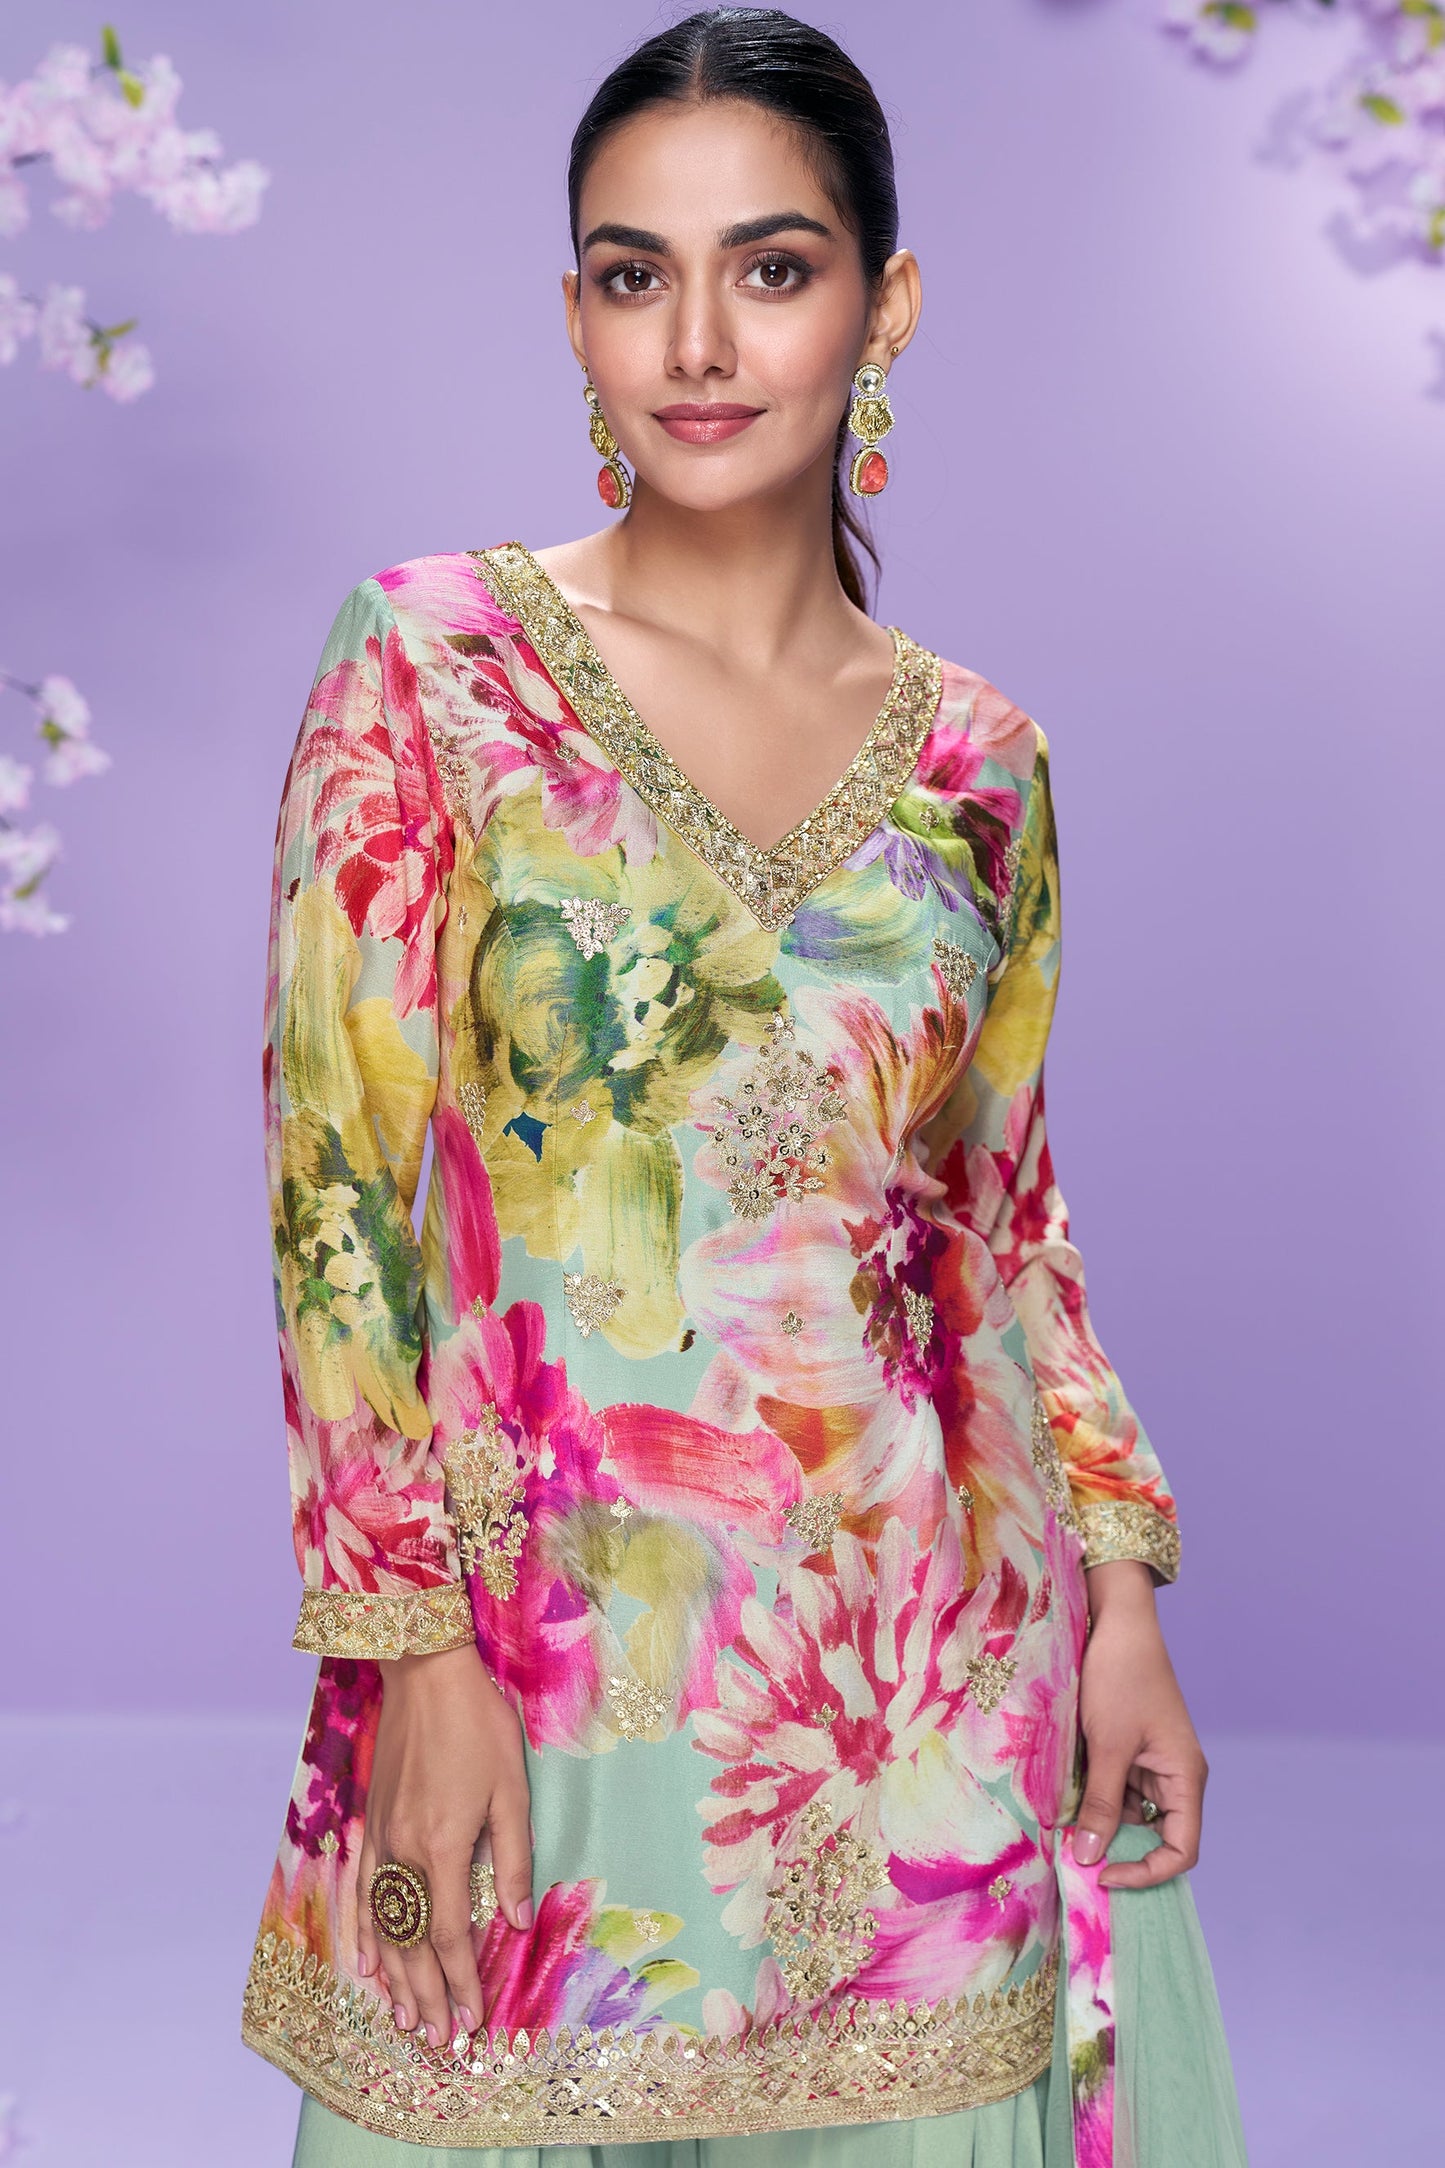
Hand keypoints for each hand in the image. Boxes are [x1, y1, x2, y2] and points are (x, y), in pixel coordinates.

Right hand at [356, 1639, 532, 2046]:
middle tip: (440, 2040)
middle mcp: (405, 1853)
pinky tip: (365, 1961)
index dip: (463, 1982)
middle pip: (413, 1942)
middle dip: (429, 1995)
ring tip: (405, 2018)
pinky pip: (362, 1892)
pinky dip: (363, 1933)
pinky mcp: (370, 1825)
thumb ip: (513, 1858)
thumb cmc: (478, 1725)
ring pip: (384, 1926)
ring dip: (395, 1977)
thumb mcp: (512, 1789)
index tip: (473, 2021)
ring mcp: (381, 1841)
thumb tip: (518, 1920)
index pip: (453, 1935)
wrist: (426, 1675)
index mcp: (444, 1848)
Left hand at [1073, 1560, 1206, 1889]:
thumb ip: (1100, 1804)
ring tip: (1066, 1837)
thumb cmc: (1121, 1677)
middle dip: (1121, 1854)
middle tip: (1078, 1864)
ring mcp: (1151, 1765)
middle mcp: (1175, 1777)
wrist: (1116, 1621)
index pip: (1181, 1851)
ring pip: (1132, 1816)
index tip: (1103, 1875)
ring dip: (1103, 1828)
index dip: (1147, 1873)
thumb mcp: (1108, 1745)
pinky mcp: (1129, 1751)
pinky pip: (1116, 1792)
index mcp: (1186, 1778)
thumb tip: (1088, 1858)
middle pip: (1157, 1838)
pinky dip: (1095, 1803)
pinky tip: (1066, 1807)